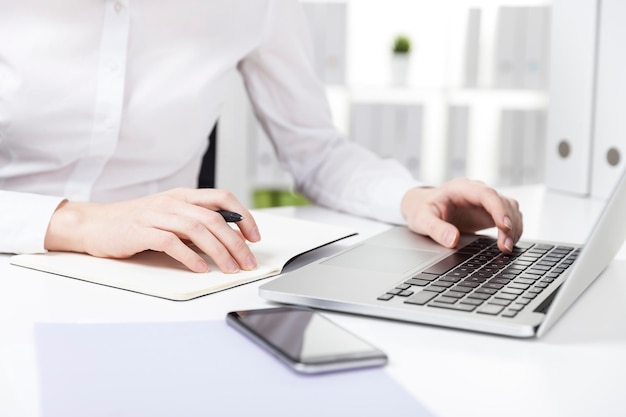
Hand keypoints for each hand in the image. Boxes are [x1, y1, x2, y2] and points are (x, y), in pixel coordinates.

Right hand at [44, 188, 260, 272]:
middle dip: (236, 242)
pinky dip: (189, 256)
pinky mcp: (141, 231)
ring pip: (197, 229)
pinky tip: (200, 268)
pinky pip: (171, 242)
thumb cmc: (135, 223)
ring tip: (230, 269)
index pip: (222, 198)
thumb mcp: (170, 217)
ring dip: (218, 251)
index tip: (255, 237)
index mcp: (183, 196)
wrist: (94, 224)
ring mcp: (156, 215)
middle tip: (247, 262)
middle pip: (214, 218)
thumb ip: (195, 224)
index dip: (243, 216)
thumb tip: (227, 240)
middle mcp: (173, 202)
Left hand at [401, 178, 522, 252]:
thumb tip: (452, 240)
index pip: (486, 194)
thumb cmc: (421, 209)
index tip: (504, 225)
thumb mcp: (422, 219)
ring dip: (513, 228)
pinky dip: (512, 230)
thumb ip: (436, 229)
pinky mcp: (489, 212)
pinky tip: (508, 244)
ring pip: (510, 209)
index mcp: (461, 189)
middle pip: (503, 202)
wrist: (421, 206)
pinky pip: (509, 217)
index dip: (498, 209)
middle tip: (505, 246)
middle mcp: (476, 192)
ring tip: (506, 248)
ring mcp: (484, 202)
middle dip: (509, 223)